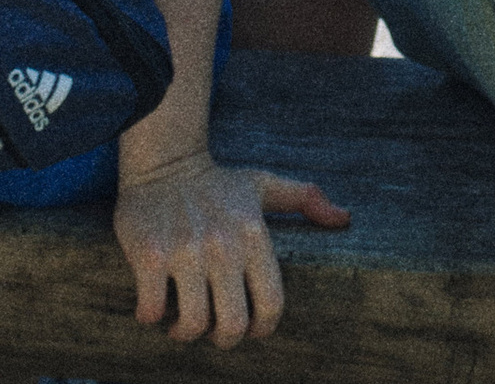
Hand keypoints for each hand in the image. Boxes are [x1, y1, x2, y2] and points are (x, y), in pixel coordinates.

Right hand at [113, 149, 349, 345]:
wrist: (163, 158)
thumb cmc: (217, 182)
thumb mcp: (262, 185)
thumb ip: (304, 200)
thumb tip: (345, 218)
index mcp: (254, 235)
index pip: (272, 305)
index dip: (261, 329)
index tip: (247, 327)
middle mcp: (223, 245)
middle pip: (233, 325)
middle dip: (223, 338)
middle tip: (211, 328)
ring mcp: (186, 250)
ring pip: (193, 323)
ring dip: (184, 332)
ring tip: (180, 321)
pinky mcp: (149, 254)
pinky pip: (152, 309)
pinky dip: (150, 316)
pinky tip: (153, 305)